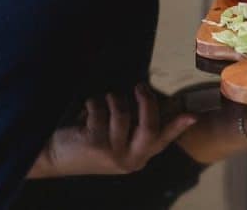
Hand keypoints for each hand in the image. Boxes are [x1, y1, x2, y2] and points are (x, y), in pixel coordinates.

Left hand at [27, 84, 196, 177]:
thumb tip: (150, 99)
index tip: (193, 115)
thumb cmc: (86, 142)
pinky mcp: (95, 143)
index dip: (178, 127)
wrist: (54, 158)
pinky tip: (84, 112)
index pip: (161, 140)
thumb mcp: (114, 141)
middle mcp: (128, 160)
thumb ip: (133, 127)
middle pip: (149, 125)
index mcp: (137, 158)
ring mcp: (112, 153)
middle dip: (146, 101)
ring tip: (100, 103)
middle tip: (140, 86)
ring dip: (110, 99)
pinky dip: (92, 103)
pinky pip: (101, 109)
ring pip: (122, 112)